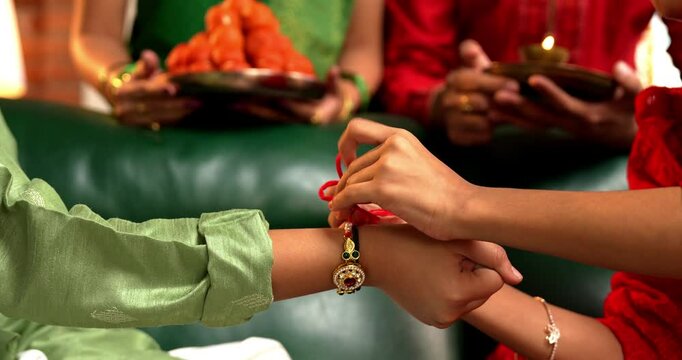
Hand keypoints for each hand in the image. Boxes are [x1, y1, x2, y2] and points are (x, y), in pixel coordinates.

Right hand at [109, 50, 201, 126]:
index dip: (158, 89)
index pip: (143, 90)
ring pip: (158, 118)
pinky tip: (190, 114)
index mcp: (122, 92)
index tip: (174, 88)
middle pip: (153, 106)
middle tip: (196, 100)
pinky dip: (176, 119)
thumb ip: (145, 65)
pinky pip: (161, 125)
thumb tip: (148, 54)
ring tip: (197, 106)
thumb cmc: (135, 82)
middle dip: (176, 104)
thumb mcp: (138, 71)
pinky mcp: (141, 130)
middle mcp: (124, 109)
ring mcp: (132, 122)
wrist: (121, 100)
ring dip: (179, 112)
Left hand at [227, 66, 351, 123]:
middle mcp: (295, 122)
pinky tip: (235, 107)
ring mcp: (286, 123)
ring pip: (265, 117)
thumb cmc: (332, 102)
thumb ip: (334, 82)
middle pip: (273, 115)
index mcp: (310, 116)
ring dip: (248, 112)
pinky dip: (249, 112)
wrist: (328, 118)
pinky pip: (262, 117)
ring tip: (231, 104)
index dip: (284, 104)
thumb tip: (335, 69)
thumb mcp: (337, 93)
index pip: (295, 109)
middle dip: (257, 109)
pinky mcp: (279, 121)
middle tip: (239, 102)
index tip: (271, 96)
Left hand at [330, 118, 470, 240]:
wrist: (464, 208)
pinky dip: (340, 205)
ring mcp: (387, 166)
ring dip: (343, 199)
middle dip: (345, 184)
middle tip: (343, 200)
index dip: (345, 144)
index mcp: (400, 136)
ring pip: (350, 182)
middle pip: (353, 166)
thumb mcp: (419, 162)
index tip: (347, 160)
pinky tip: (340, 214)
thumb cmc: (446, 193)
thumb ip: (394, 161)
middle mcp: (392, 146)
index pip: (357, 127)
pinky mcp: (382, 189)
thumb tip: (362, 175)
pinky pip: (349, 196)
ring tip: (343, 213)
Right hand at [366, 225, 520, 327]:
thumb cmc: (411, 241)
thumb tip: (518, 278)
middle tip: (443, 258)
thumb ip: (494, 255)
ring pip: (470, 297)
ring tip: (434, 266)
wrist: (375, 255)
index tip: (453, 253)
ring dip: (461, 282)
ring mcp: (440, 320)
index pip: (494, 279)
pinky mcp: (431, 320)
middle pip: (484, 291)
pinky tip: (430, 277)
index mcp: (459, 293)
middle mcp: (451, 314)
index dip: (477, 261)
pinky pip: (455, 304)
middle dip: (471, 273)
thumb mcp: (455, 239)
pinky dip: (448, 291)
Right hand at [430, 40, 518, 145]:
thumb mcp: (473, 66)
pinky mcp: (456, 136)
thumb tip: (471, 49)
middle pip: (479, 103)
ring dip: (496, 119)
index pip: (473, 80)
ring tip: (505, 114)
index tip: (515, 86)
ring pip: (481, 122)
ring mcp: (451, 119)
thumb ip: (472, 54)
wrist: (451, 107)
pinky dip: (490, 133)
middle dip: (500, 102)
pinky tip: (493, 127)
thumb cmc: (473, 84)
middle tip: (516, 102)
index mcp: (455, 79)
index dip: (495, 83)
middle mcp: (448, 100)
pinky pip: (480, 137)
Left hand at [491, 61, 640, 147]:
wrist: (627, 139)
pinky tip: (496, 113)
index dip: (549, 92)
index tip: (532, 78)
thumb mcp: (637, 98)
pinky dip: (515, 119)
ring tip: (489, 105)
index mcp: (589, 117)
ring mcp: (562, 128)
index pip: (565, 104)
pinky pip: (532, 125)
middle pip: (541, 117)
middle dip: (519, 107)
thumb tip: (617, 66)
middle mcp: (571, 125)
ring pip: (532, 123)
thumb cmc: (632, 114)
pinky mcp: (557, 128)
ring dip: (511, 115)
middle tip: (497, 95)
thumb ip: (629, 83)